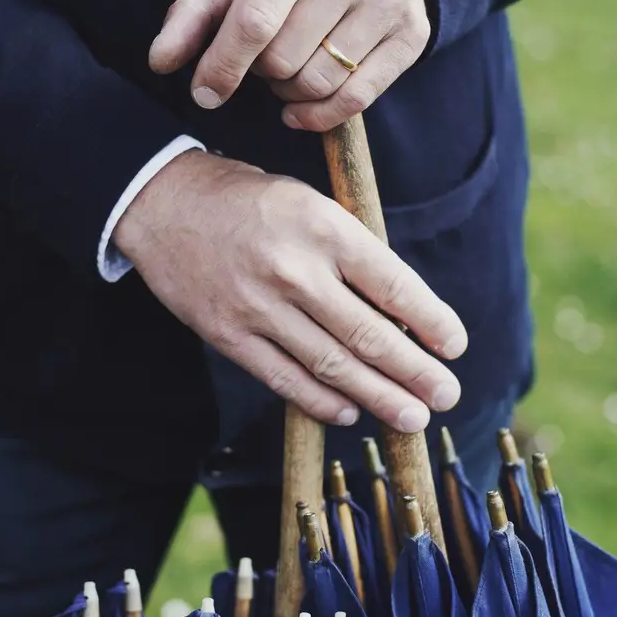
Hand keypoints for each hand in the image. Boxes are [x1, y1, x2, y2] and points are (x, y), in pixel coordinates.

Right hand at [113, 150, 466, 431]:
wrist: (162, 202)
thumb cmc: (248, 200)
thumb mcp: (309, 203)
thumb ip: (350, 251)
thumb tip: (400, 310)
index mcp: (322, 227)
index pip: (393, 285)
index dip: (431, 322)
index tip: (455, 346)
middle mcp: (294, 269)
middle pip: (369, 335)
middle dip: (416, 372)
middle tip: (447, 396)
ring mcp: (258, 307)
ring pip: (331, 365)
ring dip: (379, 396)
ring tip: (411, 416)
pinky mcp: (227, 334)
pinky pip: (283, 378)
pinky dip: (321, 401)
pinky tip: (350, 411)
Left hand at [148, 0, 429, 132]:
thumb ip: (192, 15)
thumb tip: (159, 62)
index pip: (255, 21)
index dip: (223, 66)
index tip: (204, 93)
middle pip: (284, 60)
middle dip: (261, 74)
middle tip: (263, 58)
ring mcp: (388, 2)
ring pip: (318, 84)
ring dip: (289, 93)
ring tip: (287, 68)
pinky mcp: (412, 36)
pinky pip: (355, 101)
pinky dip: (318, 116)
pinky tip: (300, 106)